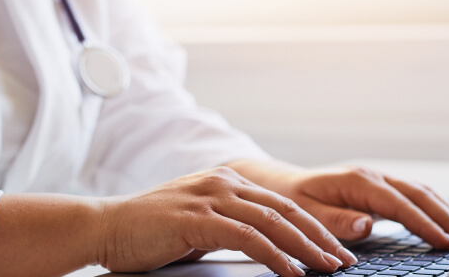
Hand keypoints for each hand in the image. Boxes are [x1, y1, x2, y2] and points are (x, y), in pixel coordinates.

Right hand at [94, 166, 358, 276]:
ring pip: (272, 221)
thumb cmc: (147, 233)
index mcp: (226, 180)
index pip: (281, 203)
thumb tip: (263, 251)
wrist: (104, 227)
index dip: (312, 227)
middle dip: (319, 237)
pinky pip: (247, 237)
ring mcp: (210, 197)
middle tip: (344, 260)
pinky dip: (274, 256)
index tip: (334, 249)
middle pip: (285, 209)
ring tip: (328, 268)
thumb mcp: (197, 225)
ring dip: (305, 248)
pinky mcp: (197, 218)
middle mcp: (222, 182)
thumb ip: (229, 229)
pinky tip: (290, 272)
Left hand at [227, 159, 448, 248]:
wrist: (279, 184)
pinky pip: (412, 195)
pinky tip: (445, 223)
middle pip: (418, 193)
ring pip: (420, 192)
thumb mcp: (306, 212)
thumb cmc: (290, 199)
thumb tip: (367, 225)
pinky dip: (433, 208)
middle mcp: (371, 175)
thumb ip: (336, 220)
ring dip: (444, 210)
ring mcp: (378, 179)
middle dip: (445, 216)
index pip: (399, 203)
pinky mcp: (380, 188)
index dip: (424, 223)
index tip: (444, 241)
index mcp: (356, 180)